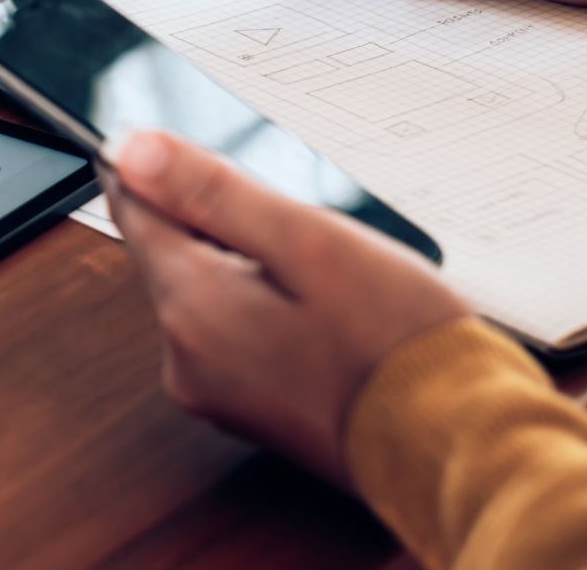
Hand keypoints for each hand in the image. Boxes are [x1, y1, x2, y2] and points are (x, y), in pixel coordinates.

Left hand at [104, 130, 467, 484]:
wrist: (454, 447)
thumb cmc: (396, 344)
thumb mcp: (308, 240)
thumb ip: (212, 192)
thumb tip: (132, 150)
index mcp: (191, 308)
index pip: (133, 211)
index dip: (151, 167)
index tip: (174, 140)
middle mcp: (184, 358)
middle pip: (170, 251)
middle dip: (219, 221)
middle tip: (294, 224)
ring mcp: (212, 391)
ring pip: (203, 290)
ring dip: (245, 264)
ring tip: (322, 277)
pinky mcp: (245, 409)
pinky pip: (231, 332)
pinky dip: (263, 305)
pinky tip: (322, 313)